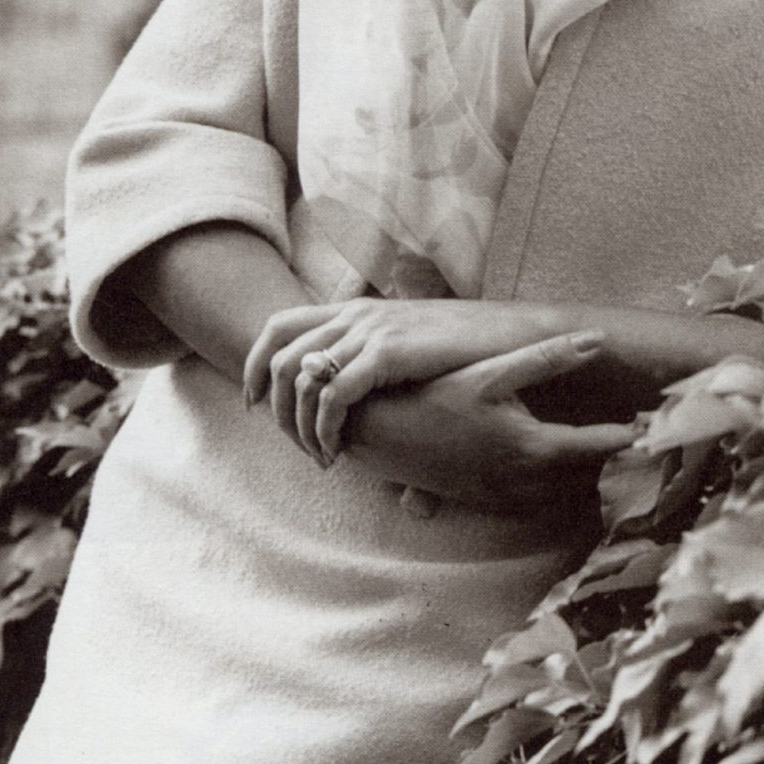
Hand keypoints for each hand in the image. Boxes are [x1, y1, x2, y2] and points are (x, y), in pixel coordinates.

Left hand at [241, 296, 575, 463]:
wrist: (510, 333)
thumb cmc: (465, 348)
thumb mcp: (412, 347)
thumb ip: (379, 365)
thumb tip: (357, 397)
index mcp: (356, 309)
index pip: (279, 326)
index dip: (254, 364)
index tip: (254, 403)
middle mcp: (355, 314)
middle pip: (277, 356)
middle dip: (272, 407)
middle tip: (290, 443)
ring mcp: (370, 331)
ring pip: (298, 379)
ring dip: (297, 426)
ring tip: (319, 455)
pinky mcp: (388, 353)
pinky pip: (332, 395)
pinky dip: (323, 428)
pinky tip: (335, 450)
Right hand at [345, 335, 635, 508]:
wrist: (384, 438)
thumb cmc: (436, 399)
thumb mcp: (490, 371)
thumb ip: (546, 358)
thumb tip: (597, 339)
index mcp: (531, 447)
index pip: (597, 447)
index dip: (630, 436)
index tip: (657, 425)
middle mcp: (524, 481)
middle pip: (589, 478)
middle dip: (617, 461)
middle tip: (649, 438)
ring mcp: (507, 498)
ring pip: (566, 496)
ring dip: (591, 479)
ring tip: (620, 455)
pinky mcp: (492, 504)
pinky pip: (541, 504)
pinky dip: (562, 490)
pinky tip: (572, 471)